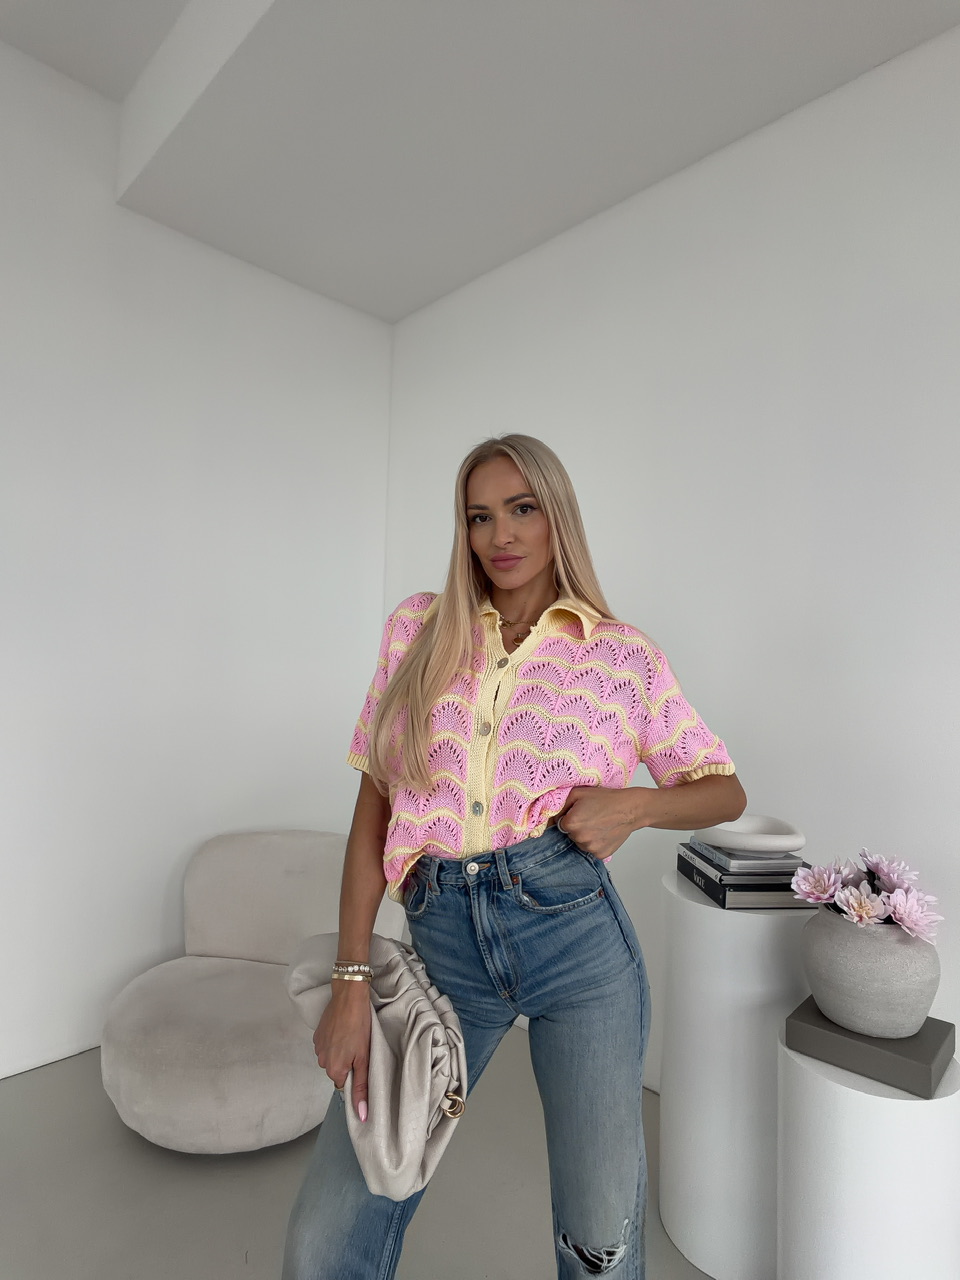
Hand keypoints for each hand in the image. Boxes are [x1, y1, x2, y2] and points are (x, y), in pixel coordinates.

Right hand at [313, 982, 371, 1122]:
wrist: (348, 997)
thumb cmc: (359, 1025)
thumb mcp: (365, 1057)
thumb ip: (362, 1087)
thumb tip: (362, 1115)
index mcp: (334, 1070)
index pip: (344, 1084)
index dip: (355, 1075)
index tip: (362, 1063)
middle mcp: (322, 1061)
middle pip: (337, 1071)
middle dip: (348, 1063)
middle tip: (360, 1047)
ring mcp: (317, 1047)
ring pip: (332, 1057)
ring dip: (341, 1051)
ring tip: (352, 1036)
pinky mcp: (317, 1034)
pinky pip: (327, 1045)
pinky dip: (335, 1041)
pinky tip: (343, 1030)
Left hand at [557, 786, 641, 858]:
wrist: (630, 809)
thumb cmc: (606, 799)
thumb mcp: (578, 793)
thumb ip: (560, 804)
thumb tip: (550, 816)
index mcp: (571, 823)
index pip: (560, 824)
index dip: (570, 817)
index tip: (581, 812)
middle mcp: (579, 838)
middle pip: (570, 834)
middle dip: (577, 827)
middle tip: (591, 817)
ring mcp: (590, 848)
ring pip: (581, 843)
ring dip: (586, 836)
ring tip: (599, 824)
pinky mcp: (601, 854)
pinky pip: (592, 850)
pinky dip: (596, 843)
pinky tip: (604, 832)